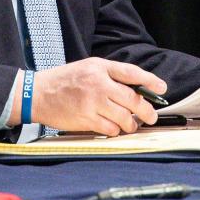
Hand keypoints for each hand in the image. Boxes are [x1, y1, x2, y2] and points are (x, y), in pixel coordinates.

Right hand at [15, 57, 167, 135]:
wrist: (37, 94)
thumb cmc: (64, 81)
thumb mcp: (88, 67)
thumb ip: (110, 75)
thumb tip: (136, 88)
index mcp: (99, 67)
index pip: (131, 73)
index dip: (150, 81)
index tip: (162, 88)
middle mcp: (98, 84)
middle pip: (133, 99)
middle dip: (146, 110)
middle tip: (151, 116)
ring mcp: (92, 103)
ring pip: (124, 118)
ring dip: (131, 124)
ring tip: (131, 124)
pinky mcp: (86, 120)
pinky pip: (110, 129)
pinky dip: (116, 131)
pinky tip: (114, 128)